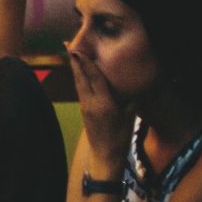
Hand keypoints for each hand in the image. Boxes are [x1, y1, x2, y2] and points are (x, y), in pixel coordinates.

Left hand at [70, 48, 134, 168]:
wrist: (105, 156)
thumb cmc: (120, 138)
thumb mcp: (130, 118)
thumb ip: (130, 102)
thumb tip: (133, 88)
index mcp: (104, 104)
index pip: (94, 79)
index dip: (86, 64)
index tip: (78, 50)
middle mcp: (91, 103)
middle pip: (81, 78)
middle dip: (74, 62)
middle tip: (68, 45)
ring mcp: (85, 107)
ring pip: (78, 84)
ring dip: (75, 69)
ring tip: (71, 55)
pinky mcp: (84, 111)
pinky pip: (80, 91)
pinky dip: (79, 79)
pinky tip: (78, 74)